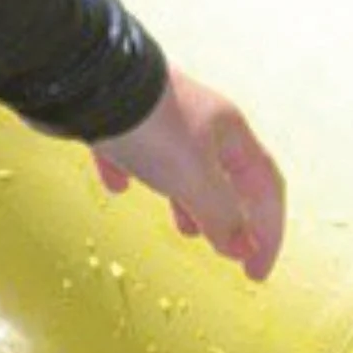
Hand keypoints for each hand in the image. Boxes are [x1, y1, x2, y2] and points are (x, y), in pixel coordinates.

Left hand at [92, 62, 284, 281]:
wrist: (84, 80)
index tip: (254, 273)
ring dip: (186, 199)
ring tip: (184, 229)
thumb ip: (222, 216)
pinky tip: (116, 186)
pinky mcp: (112, 114)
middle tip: (224, 249)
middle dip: (228, 214)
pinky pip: (126, 148)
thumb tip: (242, 249)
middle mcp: (196, 118)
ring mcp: (152, 114)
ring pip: (180, 163)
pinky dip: (128, 170)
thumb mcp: (196, 179)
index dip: (268, 232)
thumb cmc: (149, 127)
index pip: (265, 185)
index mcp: (227, 129)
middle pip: (225, 173)